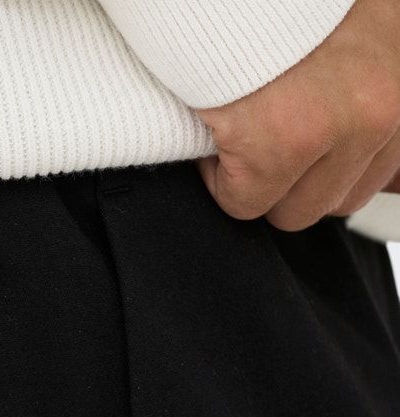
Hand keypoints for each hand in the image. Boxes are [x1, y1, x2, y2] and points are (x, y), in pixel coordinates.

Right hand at [194, 0, 399, 230]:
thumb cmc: (283, 0)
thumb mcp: (361, 32)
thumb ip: (374, 94)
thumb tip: (389, 177)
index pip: (382, 169)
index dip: (328, 160)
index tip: (303, 137)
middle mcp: (384, 105)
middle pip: (338, 197)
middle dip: (295, 178)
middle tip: (267, 131)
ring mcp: (332, 127)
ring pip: (293, 210)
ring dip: (261, 183)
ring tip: (245, 129)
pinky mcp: (277, 145)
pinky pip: (244, 203)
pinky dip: (219, 179)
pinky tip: (218, 130)